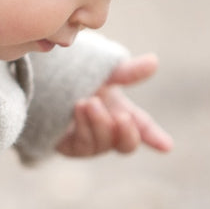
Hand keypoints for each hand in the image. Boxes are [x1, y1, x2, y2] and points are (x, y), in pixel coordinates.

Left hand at [55, 53, 173, 156]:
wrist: (42, 79)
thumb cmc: (78, 74)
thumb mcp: (104, 72)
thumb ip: (128, 72)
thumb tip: (154, 61)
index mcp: (120, 112)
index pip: (142, 127)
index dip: (155, 137)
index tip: (167, 146)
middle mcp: (107, 130)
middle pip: (125, 145)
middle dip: (127, 133)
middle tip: (122, 117)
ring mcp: (88, 141)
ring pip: (103, 145)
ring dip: (99, 124)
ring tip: (88, 102)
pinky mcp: (69, 146)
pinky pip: (82, 146)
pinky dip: (83, 128)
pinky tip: (78, 109)